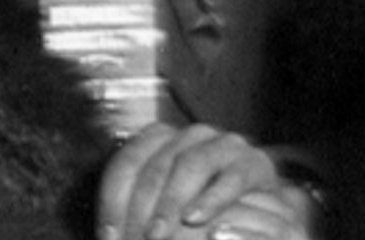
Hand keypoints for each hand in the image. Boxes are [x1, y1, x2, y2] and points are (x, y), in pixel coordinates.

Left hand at [98, 123, 307, 239]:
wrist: (258, 212)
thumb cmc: (197, 213)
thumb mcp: (162, 209)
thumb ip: (136, 212)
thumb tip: (106, 234)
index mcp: (163, 139)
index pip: (128, 161)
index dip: (112, 199)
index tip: (108, 235)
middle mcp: (193, 135)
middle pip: (157, 164)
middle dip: (140, 206)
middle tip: (134, 238)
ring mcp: (226, 144)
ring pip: (191, 163)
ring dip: (171, 201)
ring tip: (157, 234)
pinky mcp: (255, 163)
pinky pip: (232, 177)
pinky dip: (212, 199)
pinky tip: (196, 219)